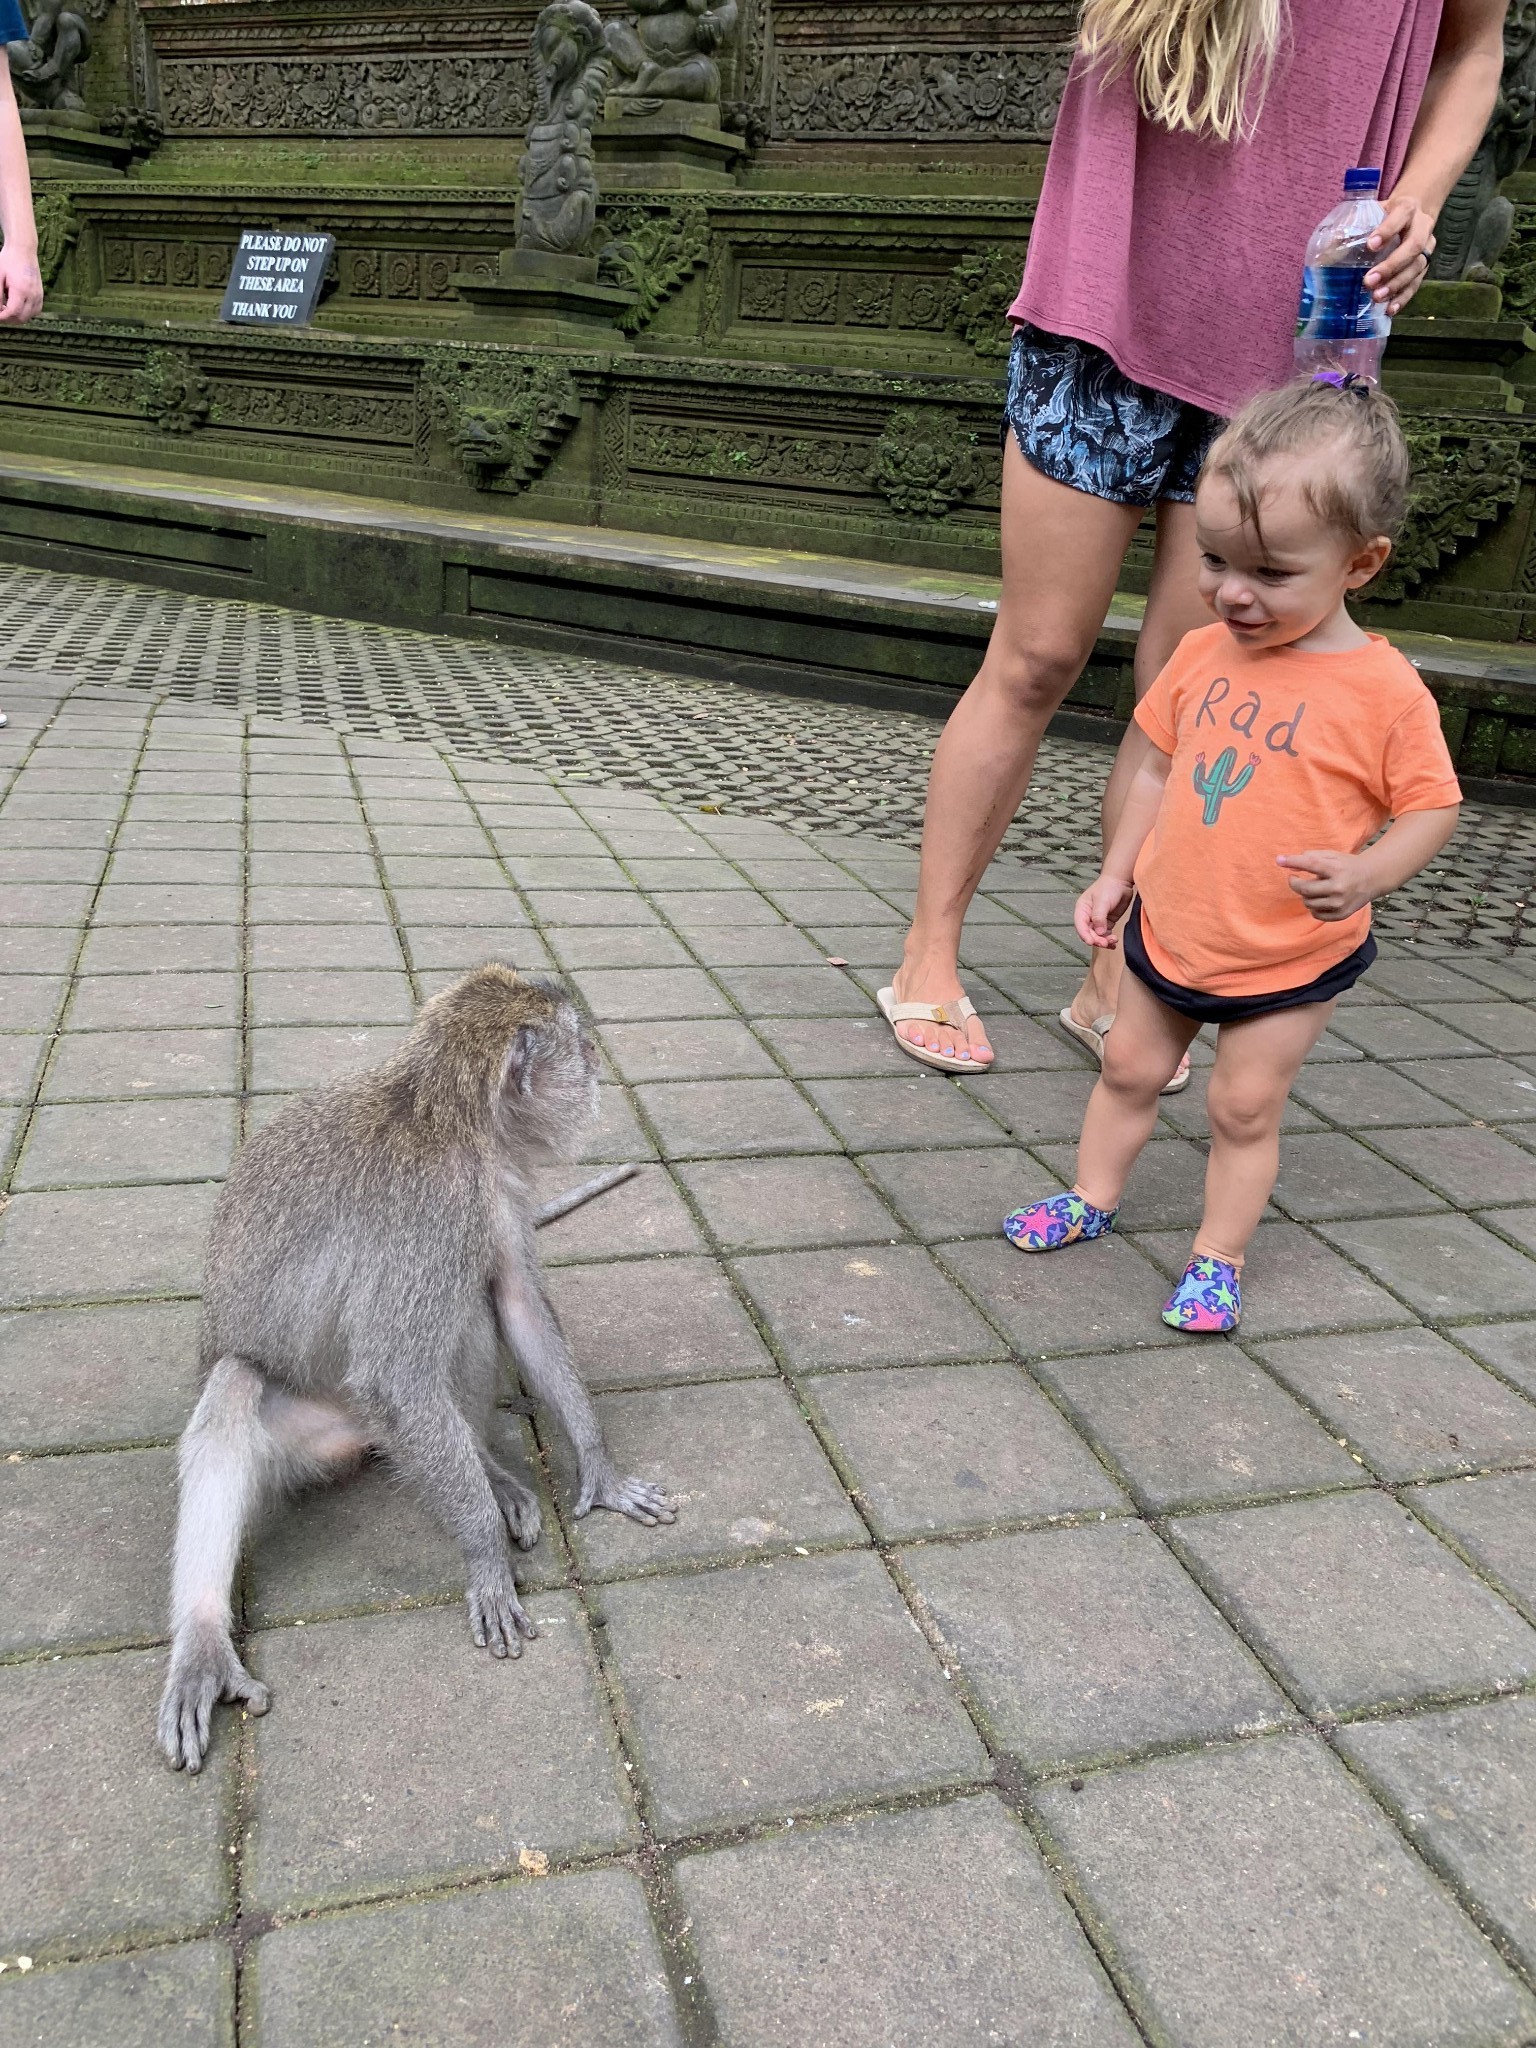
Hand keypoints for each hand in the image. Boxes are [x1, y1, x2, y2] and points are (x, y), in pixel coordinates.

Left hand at [0, 248, 42, 324]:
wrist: (23, 250)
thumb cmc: (8, 260)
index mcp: (21, 289)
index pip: (13, 312)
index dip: (3, 317)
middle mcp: (32, 295)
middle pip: (22, 317)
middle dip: (9, 319)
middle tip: (0, 314)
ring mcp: (38, 295)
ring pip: (29, 316)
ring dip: (18, 318)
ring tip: (8, 311)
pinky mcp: (41, 294)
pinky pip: (36, 311)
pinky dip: (27, 314)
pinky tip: (18, 308)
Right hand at [1075, 874, 1134, 949]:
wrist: (1121, 881)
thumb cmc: (1109, 887)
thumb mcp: (1102, 901)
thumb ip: (1099, 917)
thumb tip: (1099, 932)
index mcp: (1082, 909)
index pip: (1080, 925)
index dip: (1085, 935)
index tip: (1091, 942)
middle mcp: (1088, 916)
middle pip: (1089, 933)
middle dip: (1097, 939)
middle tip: (1106, 943)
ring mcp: (1098, 920)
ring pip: (1098, 936)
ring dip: (1104, 941)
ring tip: (1113, 941)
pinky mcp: (1108, 922)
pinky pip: (1106, 934)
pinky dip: (1109, 940)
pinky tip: (1114, 943)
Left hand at [1276, 850, 1374, 920]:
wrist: (1372, 879)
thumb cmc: (1347, 865)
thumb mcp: (1332, 856)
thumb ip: (1311, 857)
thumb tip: (1286, 863)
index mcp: (1337, 869)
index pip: (1310, 865)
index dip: (1292, 862)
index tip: (1279, 860)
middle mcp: (1339, 887)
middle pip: (1304, 889)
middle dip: (1294, 883)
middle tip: (1294, 878)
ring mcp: (1340, 903)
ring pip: (1308, 903)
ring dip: (1305, 895)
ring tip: (1314, 888)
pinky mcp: (1341, 915)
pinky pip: (1316, 914)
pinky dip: (1313, 907)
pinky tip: (1320, 899)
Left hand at [1364, 192, 1434, 314]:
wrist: (1411, 215)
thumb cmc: (1383, 216)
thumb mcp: (1370, 213)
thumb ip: (1352, 227)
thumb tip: (1325, 249)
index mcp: (1407, 208)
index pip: (1400, 216)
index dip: (1387, 231)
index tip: (1370, 245)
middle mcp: (1422, 226)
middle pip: (1413, 246)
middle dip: (1391, 265)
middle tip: (1369, 281)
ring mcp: (1427, 247)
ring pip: (1417, 267)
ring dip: (1396, 285)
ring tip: (1377, 297)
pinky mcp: (1424, 266)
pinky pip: (1417, 283)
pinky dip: (1403, 297)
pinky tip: (1390, 309)